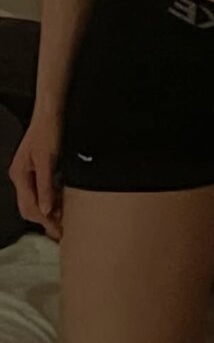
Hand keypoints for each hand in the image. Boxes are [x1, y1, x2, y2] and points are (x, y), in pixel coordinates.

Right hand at [8, 109, 63, 242]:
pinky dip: (51, 200)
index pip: (29, 206)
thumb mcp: (48, 159)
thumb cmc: (48, 131)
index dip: (44, 220)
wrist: (51, 111)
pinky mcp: (37, 169)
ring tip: (64, 221)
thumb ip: (45, 185)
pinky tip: (63, 204)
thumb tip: (46, 210)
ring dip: (49, 211)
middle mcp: (21, 176)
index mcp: (20, 175)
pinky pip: (42, 191)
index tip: (58, 230)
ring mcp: (28, 173)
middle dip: (45, 220)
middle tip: (61, 231)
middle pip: (29, 207)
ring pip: (36, 200)